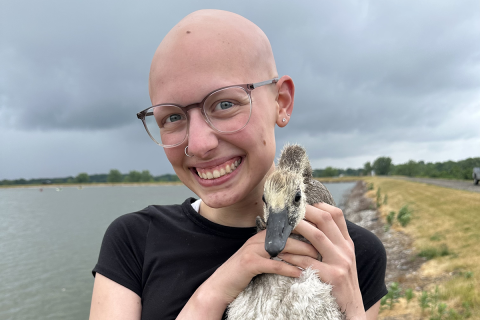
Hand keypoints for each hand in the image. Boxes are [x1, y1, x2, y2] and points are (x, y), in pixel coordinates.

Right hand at [177, 230, 318, 318]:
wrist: (221, 284)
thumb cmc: (245, 271)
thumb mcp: (262, 256)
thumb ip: (277, 248)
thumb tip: (300, 246)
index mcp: (264, 235)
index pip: (289, 226)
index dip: (306, 229)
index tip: (324, 234)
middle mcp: (258, 238)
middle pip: (289, 234)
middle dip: (309, 239)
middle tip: (326, 246)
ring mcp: (253, 249)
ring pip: (282, 247)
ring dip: (302, 253)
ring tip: (317, 258)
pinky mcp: (249, 263)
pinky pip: (272, 264)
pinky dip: (287, 269)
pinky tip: (300, 273)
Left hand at [278, 203, 365, 319]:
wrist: (353, 308)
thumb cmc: (341, 282)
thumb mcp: (342, 259)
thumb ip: (331, 243)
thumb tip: (312, 225)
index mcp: (347, 243)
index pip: (336, 215)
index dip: (319, 205)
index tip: (302, 203)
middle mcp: (346, 249)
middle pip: (326, 220)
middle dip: (305, 211)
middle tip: (288, 209)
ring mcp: (341, 262)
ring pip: (317, 236)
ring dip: (298, 228)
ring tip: (283, 225)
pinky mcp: (333, 277)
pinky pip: (308, 261)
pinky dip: (293, 256)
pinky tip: (282, 253)